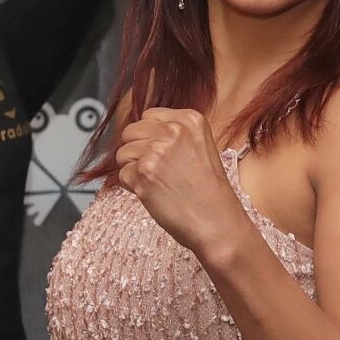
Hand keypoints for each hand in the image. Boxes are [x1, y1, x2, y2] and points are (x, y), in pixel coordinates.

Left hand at [112, 108, 249, 264]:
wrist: (217, 222)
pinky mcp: (143, 173)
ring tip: (158, 183)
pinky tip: (154, 194)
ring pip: (122, 153)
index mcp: (190, 119)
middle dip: (137, 151)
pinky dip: (132, 187)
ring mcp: (156, 151)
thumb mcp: (201, 147)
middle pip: (131, 132)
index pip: (149, 116)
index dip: (149, 137)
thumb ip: (174, 135)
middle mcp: (172, 130)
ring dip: (133, 170)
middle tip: (156, 171)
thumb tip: (142, 133)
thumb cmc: (210, 192)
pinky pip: (122, 175)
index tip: (160, 153)